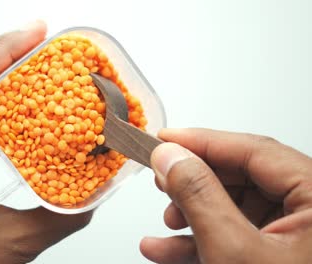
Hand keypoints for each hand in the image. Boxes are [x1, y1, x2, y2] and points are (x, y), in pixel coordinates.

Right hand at [140, 128, 311, 262]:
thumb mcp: (233, 252)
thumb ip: (200, 196)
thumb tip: (171, 156)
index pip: (253, 150)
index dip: (202, 141)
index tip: (164, 140)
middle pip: (243, 176)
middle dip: (195, 181)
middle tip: (161, 178)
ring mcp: (297, 236)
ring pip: (236, 208)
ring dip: (193, 214)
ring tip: (165, 221)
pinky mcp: (278, 255)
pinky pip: (236, 235)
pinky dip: (200, 241)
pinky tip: (165, 248)